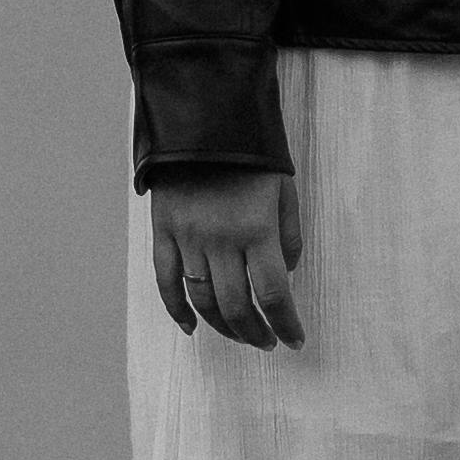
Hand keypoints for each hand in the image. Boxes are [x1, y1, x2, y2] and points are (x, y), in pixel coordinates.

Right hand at [150, 167, 304, 349]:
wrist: (203, 118)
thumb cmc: (252, 155)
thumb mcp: (285, 191)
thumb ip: (289, 237)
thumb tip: (286, 275)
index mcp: (257, 230)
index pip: (273, 294)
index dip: (286, 324)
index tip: (295, 340)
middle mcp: (221, 240)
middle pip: (237, 305)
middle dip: (255, 332)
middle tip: (266, 341)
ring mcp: (188, 237)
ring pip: (203, 299)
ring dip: (223, 326)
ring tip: (240, 334)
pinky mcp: (164, 231)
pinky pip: (167, 280)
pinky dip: (177, 309)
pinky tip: (191, 327)